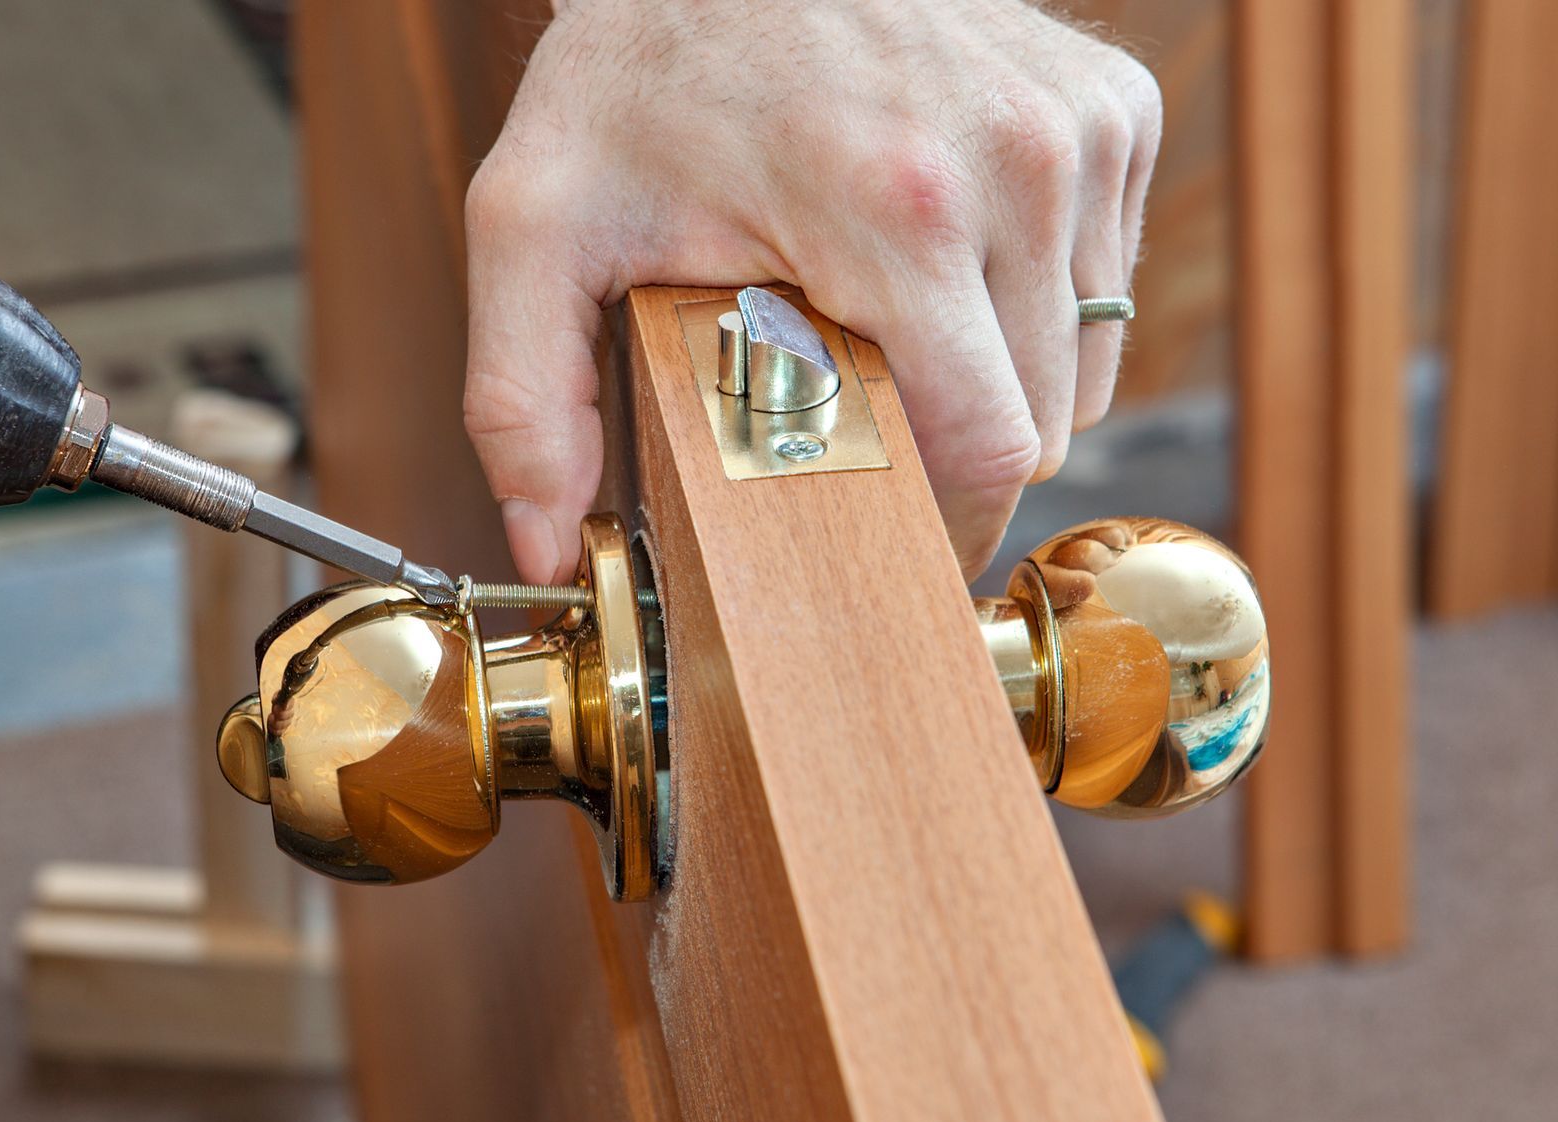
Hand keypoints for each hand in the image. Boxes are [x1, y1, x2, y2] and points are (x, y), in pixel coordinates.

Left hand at [463, 0, 1160, 581]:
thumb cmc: (641, 63)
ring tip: (894, 329)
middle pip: (1044, 422)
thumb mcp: (537, 221)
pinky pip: (1104, 281)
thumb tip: (542, 544)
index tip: (882, 530)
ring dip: (1000, 380)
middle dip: (953, 451)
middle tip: (860, 414)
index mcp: (897, 214)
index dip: (940, 520)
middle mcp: (1017, 166)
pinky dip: (1035, 304)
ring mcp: (1077, 131)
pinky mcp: (1111, 110)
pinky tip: (945, 263)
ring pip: (1083, 362)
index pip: (991, 450)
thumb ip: (523, 397)